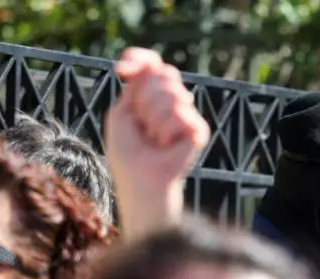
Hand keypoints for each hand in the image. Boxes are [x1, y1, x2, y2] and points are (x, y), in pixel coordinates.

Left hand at [105, 47, 209, 238]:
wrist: (140, 178)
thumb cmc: (127, 152)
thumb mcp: (121, 111)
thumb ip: (136, 84)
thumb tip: (155, 65)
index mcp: (152, 94)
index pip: (152, 62)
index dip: (138, 59)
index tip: (120, 71)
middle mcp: (173, 100)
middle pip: (163, 74)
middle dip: (144, 100)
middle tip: (142, 125)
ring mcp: (187, 115)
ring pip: (172, 93)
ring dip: (153, 119)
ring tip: (154, 138)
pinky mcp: (199, 130)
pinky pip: (183, 114)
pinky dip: (167, 130)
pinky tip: (166, 144)